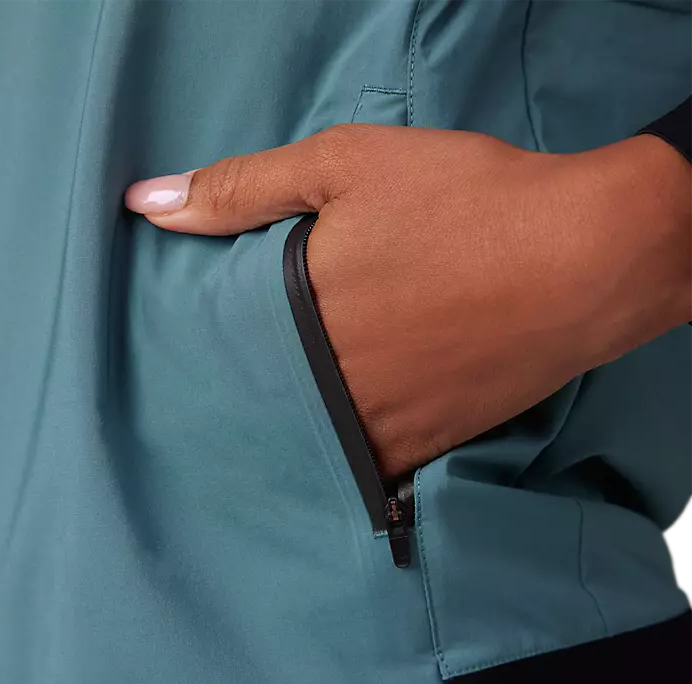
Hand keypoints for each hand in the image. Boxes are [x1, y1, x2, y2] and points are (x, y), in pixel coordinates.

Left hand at [125, 125, 691, 479]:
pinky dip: (350, 464)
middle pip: (265, 412)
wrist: (584, 256)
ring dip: (290, 445)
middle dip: (241, 412)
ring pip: (314, 449)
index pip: (222, 359)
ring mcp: (387, 421)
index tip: (176, 384)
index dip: (198, 369)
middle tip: (207, 427)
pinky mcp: (435, 441)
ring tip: (261, 450)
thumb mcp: (346, 166)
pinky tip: (333, 462)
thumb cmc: (465, 202)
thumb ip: (242, 188)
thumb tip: (145, 204)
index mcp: (303, 320)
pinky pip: (374, 470)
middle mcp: (336, 383)